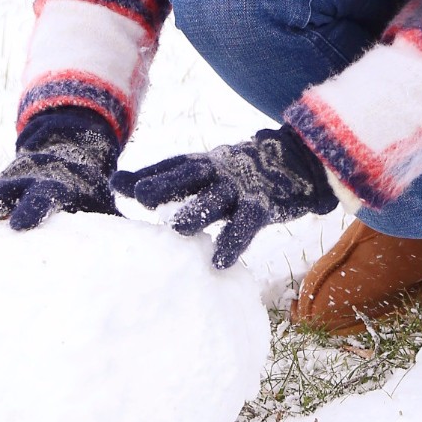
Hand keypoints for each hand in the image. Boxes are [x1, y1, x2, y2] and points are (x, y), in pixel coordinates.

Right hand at [0, 110, 119, 237]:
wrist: (66, 157)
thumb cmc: (89, 194)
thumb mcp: (103, 204)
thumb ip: (116, 226)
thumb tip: (149, 255)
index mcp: (58, 187)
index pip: (47, 196)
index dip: (34, 208)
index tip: (23, 225)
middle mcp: (26, 184)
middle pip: (5, 193)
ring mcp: (4, 188)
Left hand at [112, 126, 335, 269]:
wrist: (301, 160)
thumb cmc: (245, 174)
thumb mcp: (210, 172)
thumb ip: (172, 178)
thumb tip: (119, 183)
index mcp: (207, 163)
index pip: (174, 165)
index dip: (149, 173)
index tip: (119, 183)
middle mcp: (221, 170)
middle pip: (190, 174)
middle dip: (165, 183)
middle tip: (140, 194)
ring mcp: (243, 187)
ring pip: (217, 198)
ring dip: (197, 211)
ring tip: (178, 227)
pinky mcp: (264, 205)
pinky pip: (247, 224)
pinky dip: (233, 241)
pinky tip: (219, 261)